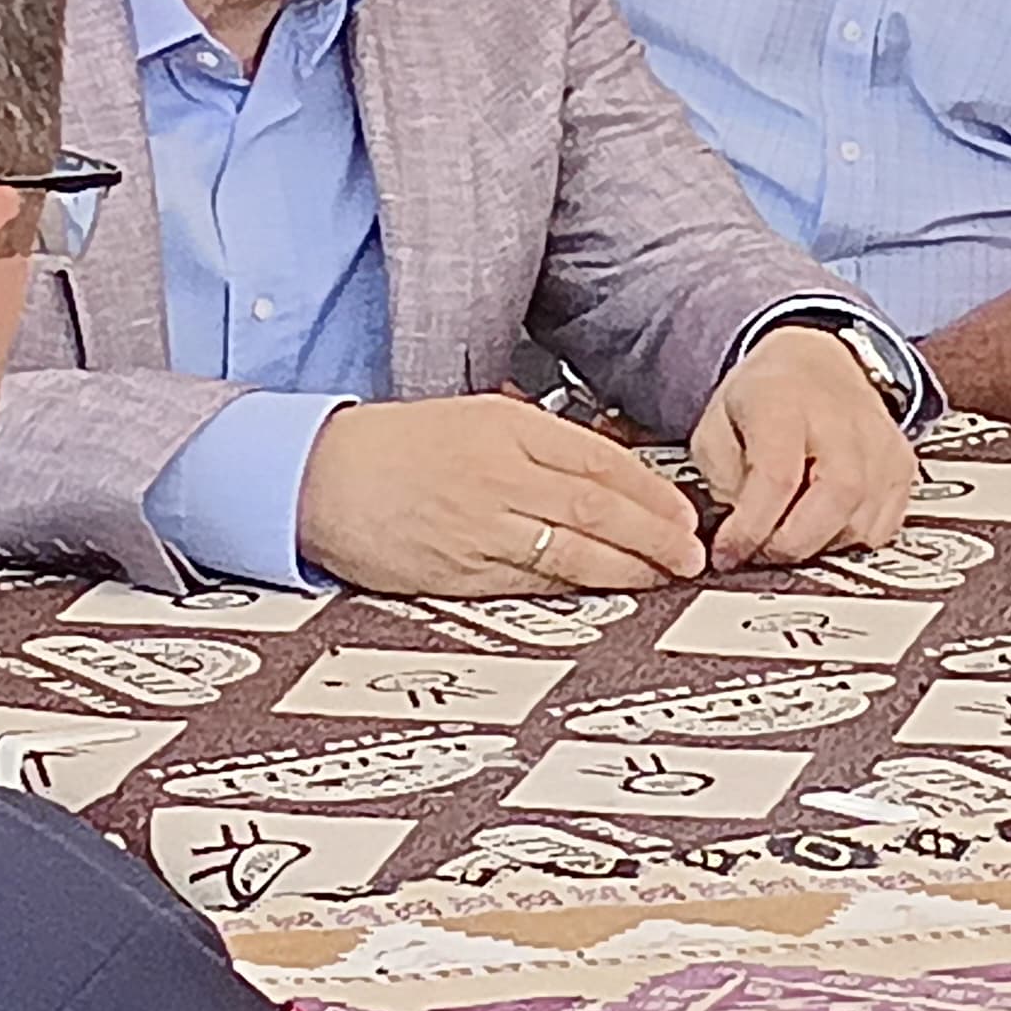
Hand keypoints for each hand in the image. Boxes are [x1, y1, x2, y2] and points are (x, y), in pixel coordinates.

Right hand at [293, 394, 707, 595]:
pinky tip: (602, 593)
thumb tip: (604, 469)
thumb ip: (537, 438)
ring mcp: (479, 525)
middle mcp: (500, 474)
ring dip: (626, 568)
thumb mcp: (474, 417)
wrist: (319, 475)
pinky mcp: (457, 570)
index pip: (602, 460)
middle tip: (690, 553)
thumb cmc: (396, 445)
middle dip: (655, 535)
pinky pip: (529, 583)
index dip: (652, 492)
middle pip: (599, 507)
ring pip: (573, 550)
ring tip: (662, 577)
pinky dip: (572, 590)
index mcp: (508, 427)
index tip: (683, 513)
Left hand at [689, 326, 921, 566]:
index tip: (727, 552)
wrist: (816, 363)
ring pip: (862, 521)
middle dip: (791, 544)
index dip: (750, 527)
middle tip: (761, 553)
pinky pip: (884, 526)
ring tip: (790, 536)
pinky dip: (851, 540)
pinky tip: (823, 527)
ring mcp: (880, 442)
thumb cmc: (763, 399)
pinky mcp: (902, 464)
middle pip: (834, 498)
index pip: (777, 476)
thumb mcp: (715, 425)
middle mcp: (842, 418)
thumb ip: (721, 479)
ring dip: (820, 545)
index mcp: (784, 402)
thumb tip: (739, 533)